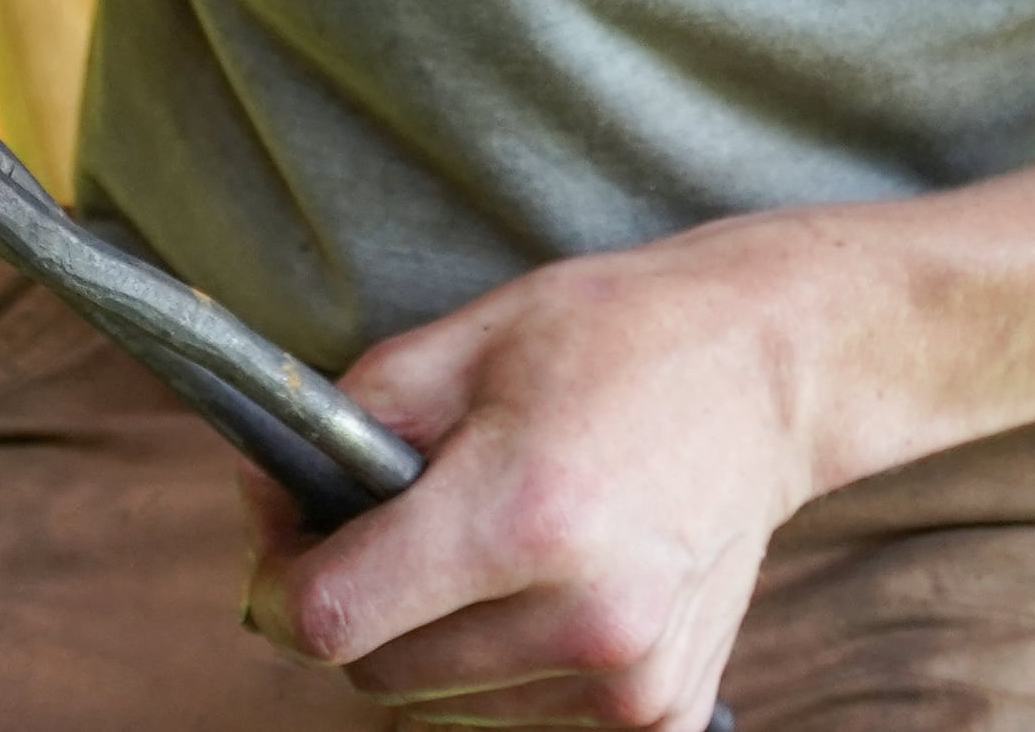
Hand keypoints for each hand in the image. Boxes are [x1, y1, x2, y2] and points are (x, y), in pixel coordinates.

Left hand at [241, 228, 846, 727]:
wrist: (768, 377)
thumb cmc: (613, 342)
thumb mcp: (462, 341)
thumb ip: (344, 422)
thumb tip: (266, 503)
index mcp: (521, 517)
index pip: (332, 619)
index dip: (280, 582)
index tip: (290, 542)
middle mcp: (583, 620)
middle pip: (377, 674)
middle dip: (355, 605)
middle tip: (380, 529)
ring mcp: (630, 684)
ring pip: (440, 709)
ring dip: (429, 644)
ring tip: (476, 550)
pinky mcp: (664, 717)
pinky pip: (517, 724)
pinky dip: (498, 673)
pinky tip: (535, 592)